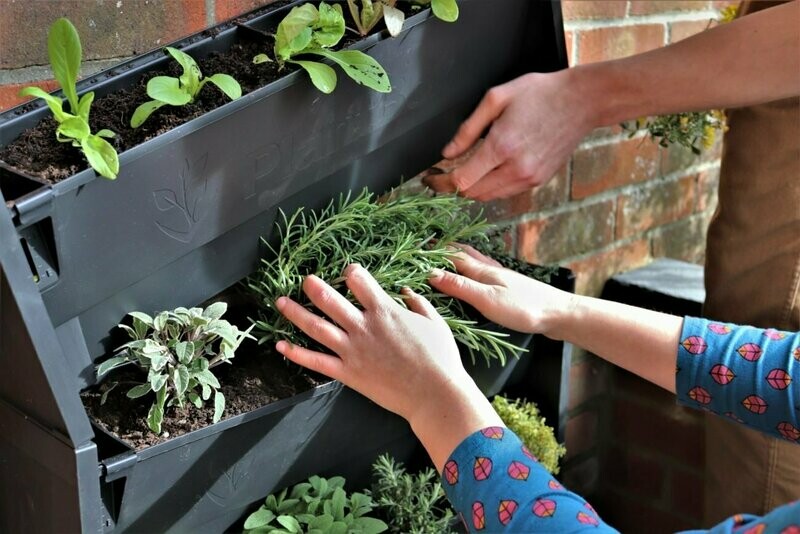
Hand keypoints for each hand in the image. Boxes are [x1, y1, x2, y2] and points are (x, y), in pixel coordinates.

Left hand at [275, 264, 501, 469]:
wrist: (435, 395)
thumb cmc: (440, 358)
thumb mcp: (435, 322)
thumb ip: (418, 303)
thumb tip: (406, 291)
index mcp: (385, 311)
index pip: (360, 281)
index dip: (352, 273)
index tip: (349, 272)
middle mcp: (364, 327)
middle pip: (330, 300)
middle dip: (314, 287)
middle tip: (305, 280)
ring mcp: (352, 350)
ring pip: (316, 327)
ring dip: (295, 313)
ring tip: (280, 302)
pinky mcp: (347, 373)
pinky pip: (316, 361)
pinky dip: (296, 353)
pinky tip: (280, 346)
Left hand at [423, 70, 596, 200]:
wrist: (581, 102)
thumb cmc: (540, 93)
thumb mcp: (496, 99)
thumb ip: (467, 129)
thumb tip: (447, 154)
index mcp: (502, 146)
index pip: (461, 181)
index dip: (440, 183)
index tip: (430, 177)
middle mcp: (516, 168)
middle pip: (472, 193)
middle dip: (451, 187)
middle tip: (440, 175)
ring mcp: (529, 178)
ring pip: (488, 196)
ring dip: (471, 188)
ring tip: (461, 173)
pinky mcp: (538, 181)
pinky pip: (505, 192)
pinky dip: (490, 186)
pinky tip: (486, 172)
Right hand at [430, 246, 574, 337]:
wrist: (560, 314)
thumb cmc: (525, 308)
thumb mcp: (487, 300)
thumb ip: (460, 287)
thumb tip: (431, 273)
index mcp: (483, 271)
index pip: (452, 256)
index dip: (434, 251)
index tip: (417, 247)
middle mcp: (492, 269)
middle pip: (464, 253)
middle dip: (446, 248)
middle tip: (430, 244)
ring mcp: (502, 276)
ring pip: (476, 260)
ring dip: (460, 254)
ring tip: (449, 252)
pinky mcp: (511, 286)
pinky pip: (486, 270)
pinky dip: (475, 265)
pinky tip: (480, 271)